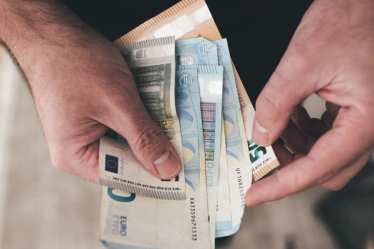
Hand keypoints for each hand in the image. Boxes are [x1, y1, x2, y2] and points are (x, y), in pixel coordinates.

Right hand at [0, 1, 180, 181]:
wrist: (54, 32)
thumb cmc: (77, 64)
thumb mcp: (117, 103)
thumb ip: (143, 139)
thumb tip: (168, 170)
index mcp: (75, 156)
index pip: (122, 177)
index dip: (153, 175)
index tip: (185, 172)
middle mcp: (80, 149)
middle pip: (127, 160)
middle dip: (155, 150)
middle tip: (189, 147)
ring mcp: (87, 131)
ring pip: (128, 141)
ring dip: (151, 132)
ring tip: (181, 128)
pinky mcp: (95, 115)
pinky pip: (123, 124)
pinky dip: (141, 117)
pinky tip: (161, 111)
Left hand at [246, 0, 373, 205]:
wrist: (363, 2)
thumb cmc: (346, 22)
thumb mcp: (302, 63)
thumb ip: (278, 104)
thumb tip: (261, 137)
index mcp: (364, 122)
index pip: (316, 168)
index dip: (281, 185)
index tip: (253, 195)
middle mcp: (368, 127)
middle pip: (324, 168)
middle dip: (288, 168)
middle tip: (258, 163)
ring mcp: (362, 119)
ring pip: (324, 153)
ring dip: (294, 149)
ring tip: (268, 134)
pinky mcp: (354, 109)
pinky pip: (326, 134)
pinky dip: (303, 133)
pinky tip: (287, 119)